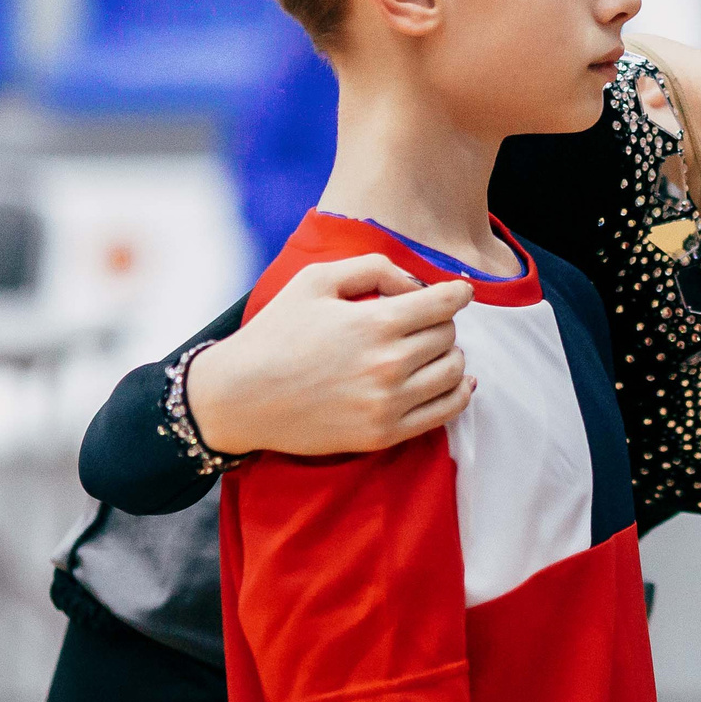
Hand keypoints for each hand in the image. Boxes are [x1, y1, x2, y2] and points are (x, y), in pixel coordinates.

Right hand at [184, 255, 474, 456]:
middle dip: (442, 323)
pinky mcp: (384, 434)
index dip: (458, 293)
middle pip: (448, 336)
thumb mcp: (316, 280)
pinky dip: (459, 393)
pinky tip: (457, 382)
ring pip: (453, 372)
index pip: (444, 303)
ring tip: (432, 350)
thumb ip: (373, 267)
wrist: (240, 396)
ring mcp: (388, 403)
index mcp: (375, 323)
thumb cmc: (276, 333)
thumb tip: (414, 284)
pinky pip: (445, 412)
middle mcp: (388, 364)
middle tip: (424, 322)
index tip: (460, 292)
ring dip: (450, 355)